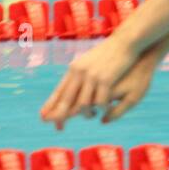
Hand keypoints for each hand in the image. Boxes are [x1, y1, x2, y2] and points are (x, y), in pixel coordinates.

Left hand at [41, 36, 161, 128]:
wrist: (125, 41)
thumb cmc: (108, 52)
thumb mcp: (89, 62)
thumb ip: (80, 74)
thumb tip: (71, 84)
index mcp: (75, 69)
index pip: (60, 90)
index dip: (51, 105)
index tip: (43, 116)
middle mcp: (80, 72)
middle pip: (66, 99)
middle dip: (60, 115)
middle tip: (57, 127)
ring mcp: (92, 76)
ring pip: (83, 104)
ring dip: (86, 114)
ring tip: (90, 116)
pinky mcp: (106, 80)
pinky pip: (100, 102)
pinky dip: (101, 109)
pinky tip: (104, 111)